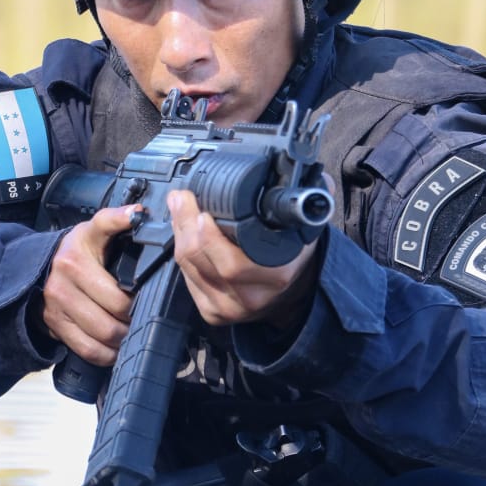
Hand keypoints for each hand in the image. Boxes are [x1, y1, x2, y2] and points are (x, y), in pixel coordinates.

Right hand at [40, 205, 137, 364]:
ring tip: (133, 330)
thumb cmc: (78, 254)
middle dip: (136, 313)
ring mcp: (58, 302)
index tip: (138, 225)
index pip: (104, 230)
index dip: (122, 227)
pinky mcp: (55, 324)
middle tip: (146, 314)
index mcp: (80, 246)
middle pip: (116, 304)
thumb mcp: (93, 233)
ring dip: (124, 336)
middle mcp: (66, 273)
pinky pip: (88, 348)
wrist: (39, 273)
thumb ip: (115, 222)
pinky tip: (117, 346)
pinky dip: (108, 353)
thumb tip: (139, 212)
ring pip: (104, 330)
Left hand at [167, 189, 318, 328]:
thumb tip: (297, 171)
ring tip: (179, 206)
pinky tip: (182, 232)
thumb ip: (303, 198)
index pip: (233, 264)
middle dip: (186, 224)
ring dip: (180, 233)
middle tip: (182, 198)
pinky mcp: (213, 313)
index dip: (210, 237)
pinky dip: (181, 253)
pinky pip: (187, 280)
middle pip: (203, 259)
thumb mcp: (306, 226)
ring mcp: (230, 307)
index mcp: (276, 275)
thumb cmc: (297, 255)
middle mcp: (251, 296)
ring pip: (190, 267)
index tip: (201, 211)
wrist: (297, 292)